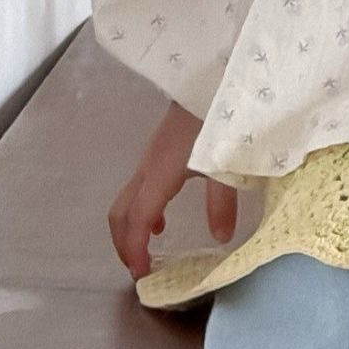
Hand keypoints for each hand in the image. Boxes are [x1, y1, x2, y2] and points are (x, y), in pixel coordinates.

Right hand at [108, 101, 238, 284]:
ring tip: (147, 252)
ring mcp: (152, 156)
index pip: (137, 220)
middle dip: (124, 244)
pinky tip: (163, 220)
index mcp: (160, 173)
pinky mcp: (160, 149)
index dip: (135, 250)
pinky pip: (140, 188)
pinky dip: (142, 210)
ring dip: (130, 228)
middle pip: (121, 212)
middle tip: (139, 270)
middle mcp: (148, 166)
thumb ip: (222, 202)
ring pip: (127, 199)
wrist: (214, 74)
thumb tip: (220, 238)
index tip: (142, 275)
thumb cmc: (220, 117)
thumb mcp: (227, 164)